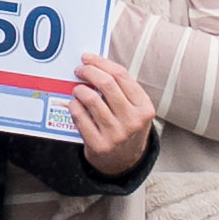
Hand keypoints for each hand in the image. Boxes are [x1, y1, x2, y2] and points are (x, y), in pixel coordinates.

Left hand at [71, 49, 157, 173]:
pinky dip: (73, 106)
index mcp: (144, 108)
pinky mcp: (99, 145)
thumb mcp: (134, 109)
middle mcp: (133, 121)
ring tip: (77, 88)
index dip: (101, 63)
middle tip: (79, 69)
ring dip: (79, 89)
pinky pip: (79, 117)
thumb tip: (95, 64)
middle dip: (88, 72)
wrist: (123, 161)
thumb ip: (121, 90)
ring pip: (91, 100)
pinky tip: (74, 104)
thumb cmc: (126, 126)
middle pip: (106, 84)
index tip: (87, 58)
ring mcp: (116, 134)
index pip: (122, 76)